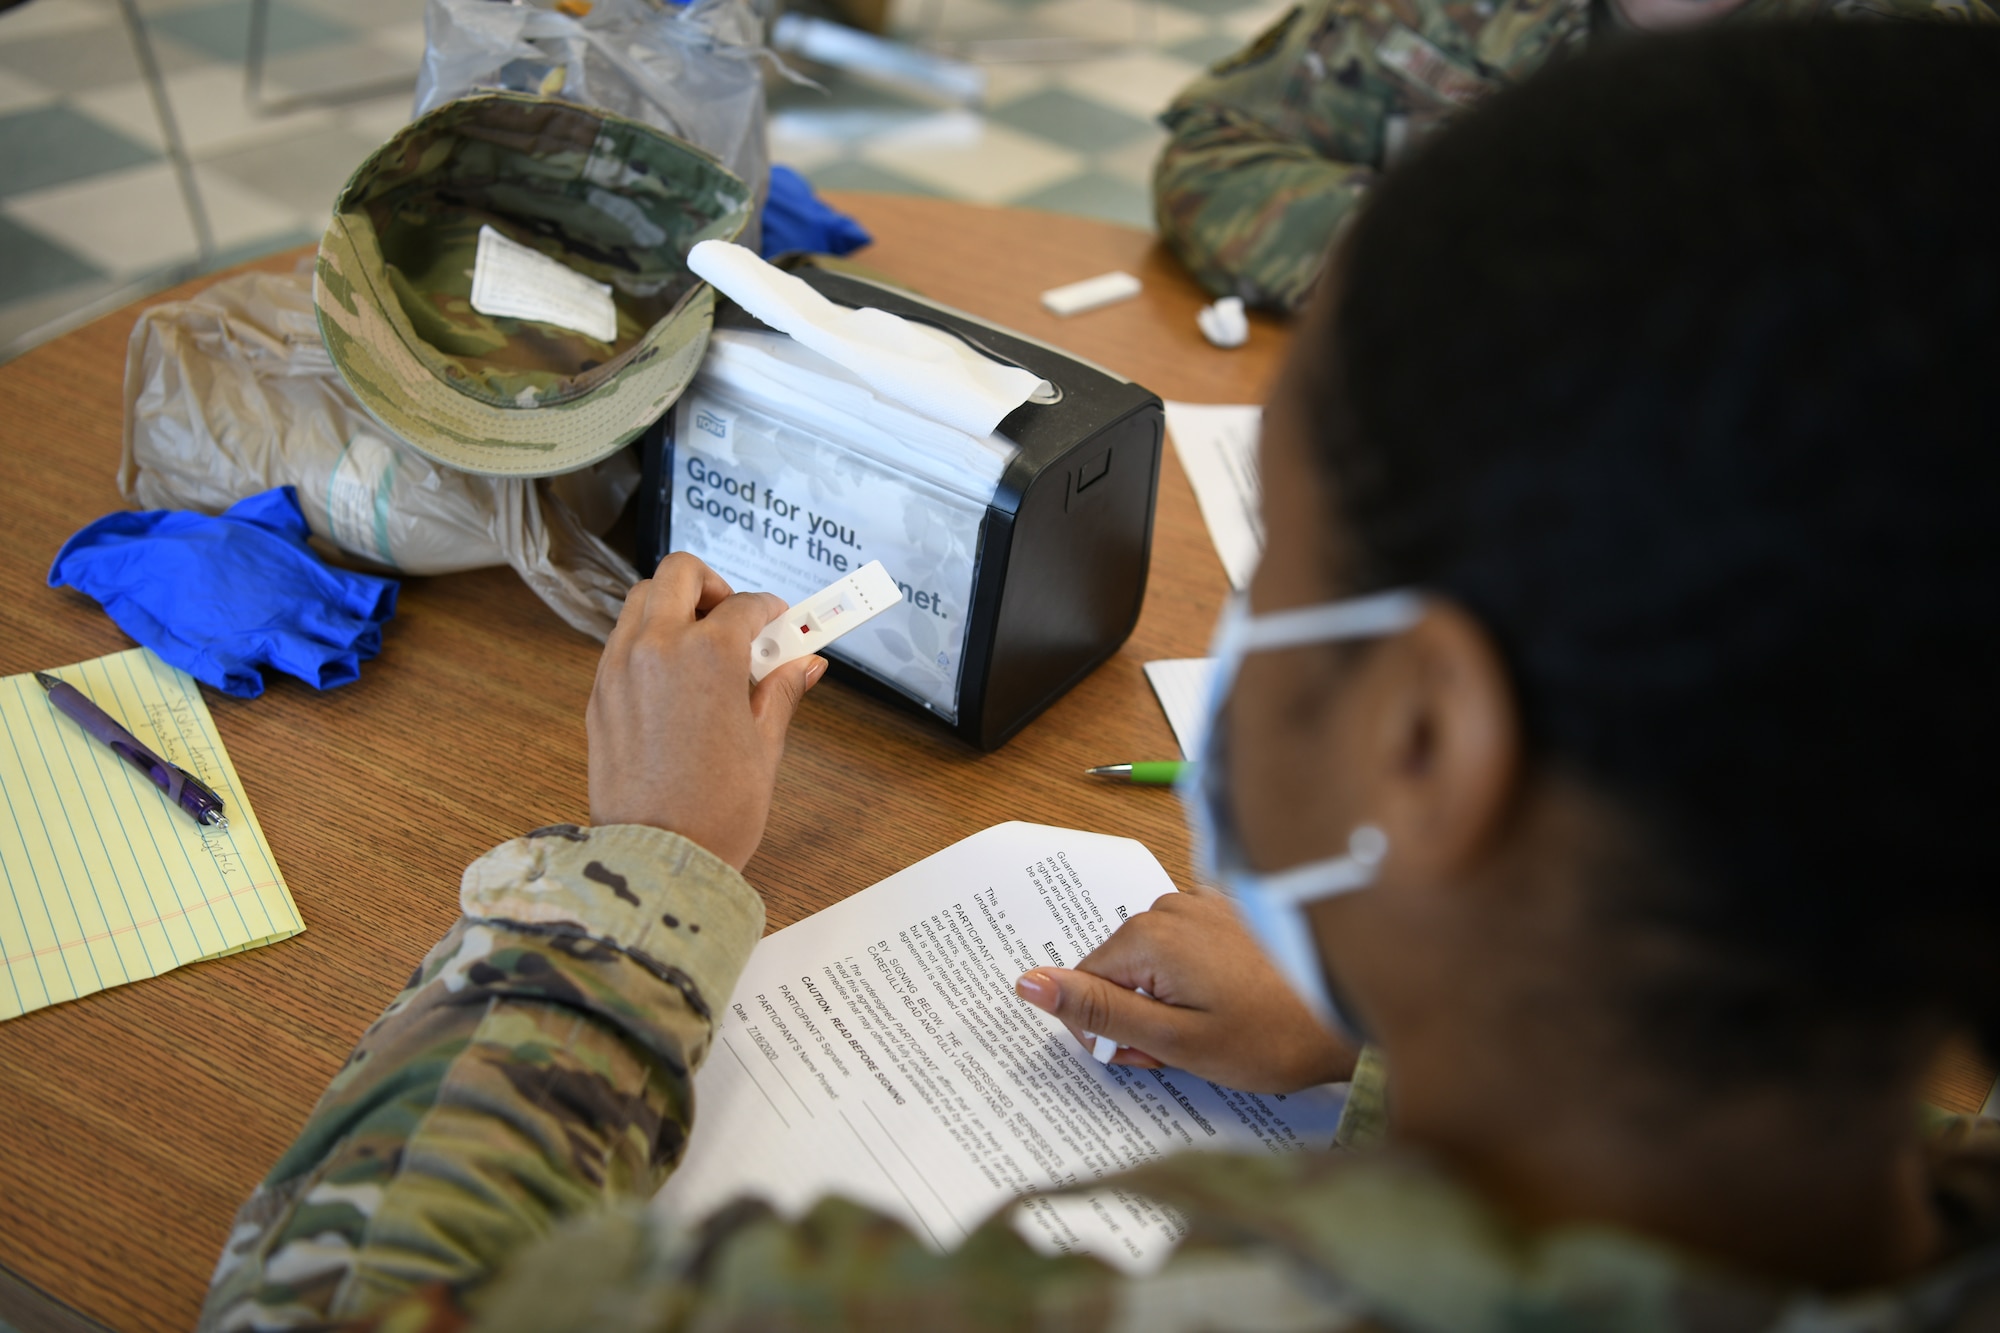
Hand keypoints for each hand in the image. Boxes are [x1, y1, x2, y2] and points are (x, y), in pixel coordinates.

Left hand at [586, 553, 823, 869]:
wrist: (659, 857)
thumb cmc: (715, 811)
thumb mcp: (764, 746)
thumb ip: (781, 691)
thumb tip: (805, 663)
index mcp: (706, 654)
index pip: (745, 605)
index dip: (771, 612)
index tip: (781, 625)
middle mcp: (655, 648)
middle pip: (679, 573)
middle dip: (713, 585)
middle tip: (734, 617)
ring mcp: (619, 668)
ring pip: (642, 600)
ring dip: (674, 606)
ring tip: (702, 645)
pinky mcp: (599, 694)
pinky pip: (621, 642)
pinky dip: (647, 640)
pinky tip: (674, 677)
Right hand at [1014, 888, 1357, 1092]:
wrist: (1354, 1014)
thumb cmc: (1273, 1037)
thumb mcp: (1174, 1040)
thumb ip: (1097, 1010)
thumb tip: (1027, 982)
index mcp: (1149, 935)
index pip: (1084, 986)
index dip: (1110, 1032)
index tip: (1152, 1054)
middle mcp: (1171, 905)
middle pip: (1119, 971)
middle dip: (1140, 1015)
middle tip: (1189, 1047)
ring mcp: (1204, 903)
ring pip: (1152, 962)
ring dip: (1168, 999)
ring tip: (1216, 1028)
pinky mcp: (1230, 910)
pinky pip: (1186, 948)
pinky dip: (1196, 979)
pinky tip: (1233, 1003)